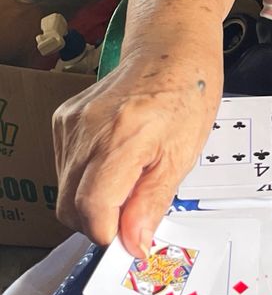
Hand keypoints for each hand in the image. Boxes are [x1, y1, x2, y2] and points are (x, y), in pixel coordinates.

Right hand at [52, 48, 222, 255]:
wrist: (169, 49)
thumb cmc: (186, 95)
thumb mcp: (183, 156)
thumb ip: (152, 203)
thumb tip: (134, 245)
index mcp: (123, 137)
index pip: (92, 209)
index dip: (111, 233)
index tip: (132, 236)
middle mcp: (88, 128)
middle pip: (70, 207)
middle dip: (100, 223)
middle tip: (133, 211)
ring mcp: (70, 123)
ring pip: (64, 192)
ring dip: (93, 201)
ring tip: (129, 178)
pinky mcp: (63, 119)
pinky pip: (64, 168)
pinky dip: (87, 178)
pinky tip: (115, 160)